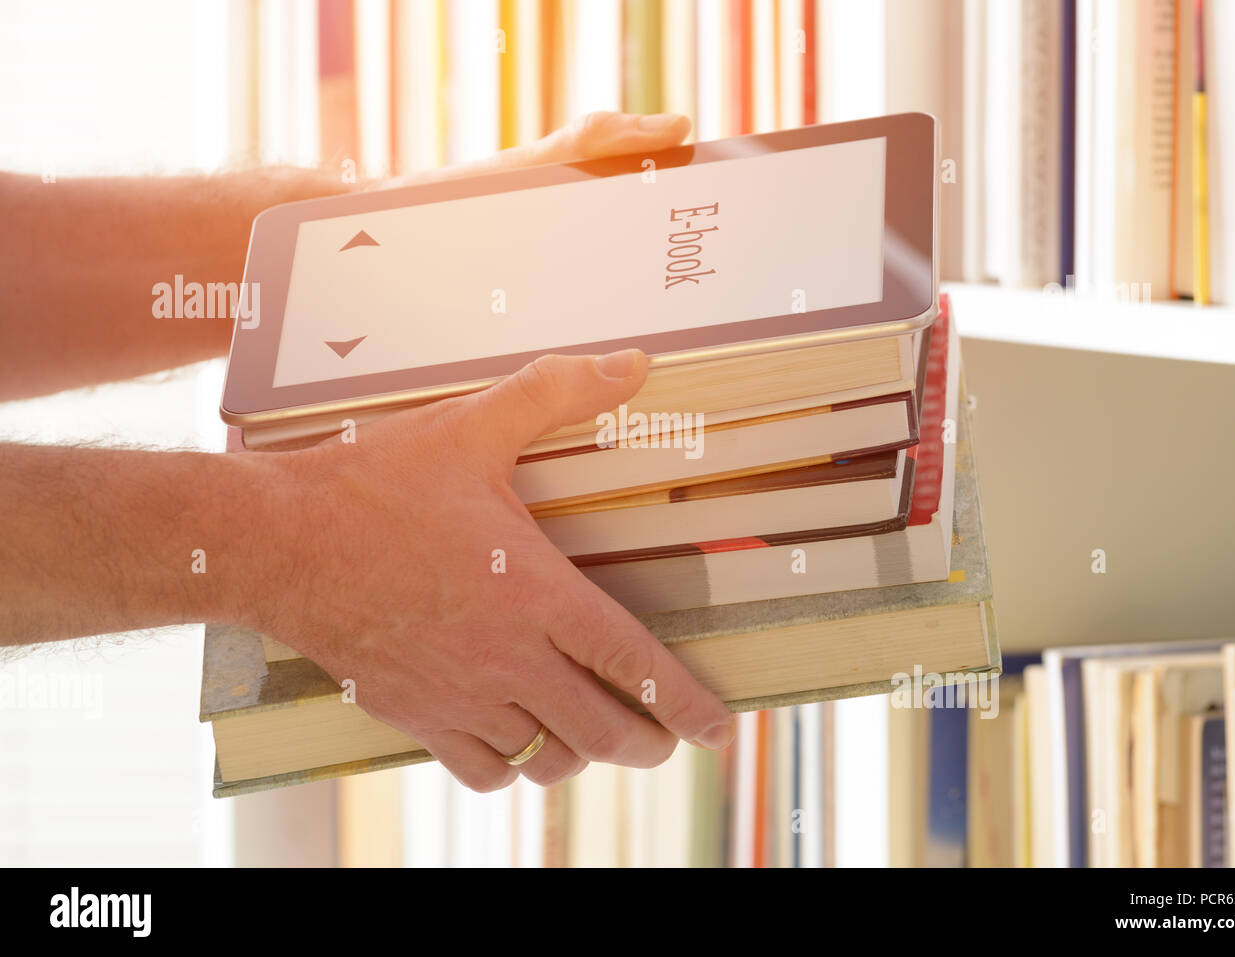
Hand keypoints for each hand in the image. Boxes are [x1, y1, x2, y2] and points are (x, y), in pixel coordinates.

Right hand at [246, 113, 732, 792]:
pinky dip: (510, 768)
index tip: (720, 732)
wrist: (273, 542)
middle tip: (663, 736)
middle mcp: (506, 658)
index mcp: (534, 594)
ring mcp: (459, 696)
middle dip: (648, 742)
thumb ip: (557, 394)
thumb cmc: (371, 485)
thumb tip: (634, 363)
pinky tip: (515, 739)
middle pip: (603, 732)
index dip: (687, 706)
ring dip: (581, 753)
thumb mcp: (470, 429)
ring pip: (547, 760)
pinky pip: (481, 773)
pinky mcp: (414, 714)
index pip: (633, 667)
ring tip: (590, 730)